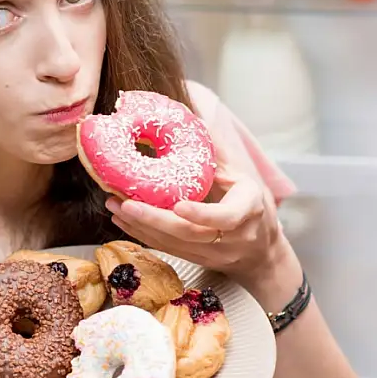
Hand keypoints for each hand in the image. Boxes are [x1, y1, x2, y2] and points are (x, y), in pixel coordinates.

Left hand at [105, 163, 284, 289]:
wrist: (261, 250)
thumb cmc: (250, 204)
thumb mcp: (242, 177)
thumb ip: (218, 154)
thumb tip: (193, 118)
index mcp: (248, 210)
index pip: (227, 217)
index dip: (202, 214)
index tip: (178, 206)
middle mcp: (232, 237)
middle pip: (190, 234)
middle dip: (155, 219)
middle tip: (126, 203)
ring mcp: (213, 253)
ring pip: (174, 244)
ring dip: (141, 226)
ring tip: (115, 206)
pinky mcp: (196, 260)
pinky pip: (167, 249)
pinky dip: (142, 234)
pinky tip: (123, 219)